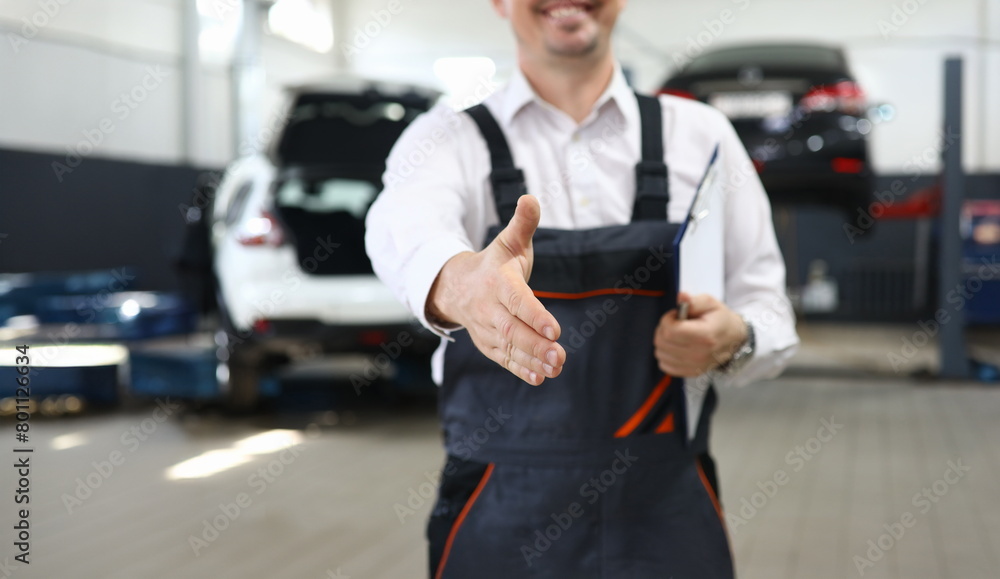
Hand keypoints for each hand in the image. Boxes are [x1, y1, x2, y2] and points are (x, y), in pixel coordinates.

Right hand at [427, 195, 565, 385]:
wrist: (456, 287)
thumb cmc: (494, 263)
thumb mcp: (509, 242)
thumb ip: (523, 223)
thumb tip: (531, 198)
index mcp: (496, 282)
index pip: (516, 301)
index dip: (535, 316)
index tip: (555, 329)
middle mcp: (489, 308)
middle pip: (512, 330)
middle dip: (536, 345)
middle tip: (560, 356)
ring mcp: (486, 329)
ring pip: (509, 348)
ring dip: (532, 360)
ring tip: (556, 368)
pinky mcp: (488, 345)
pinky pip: (504, 359)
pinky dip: (521, 370)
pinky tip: (541, 378)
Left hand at [653, 291, 746, 376]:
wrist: (734, 339)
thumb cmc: (720, 319)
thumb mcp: (711, 303)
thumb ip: (694, 300)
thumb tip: (681, 296)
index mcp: (705, 336)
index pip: (670, 331)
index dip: (667, 319)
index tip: (676, 315)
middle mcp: (699, 355)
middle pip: (662, 342)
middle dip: (664, 329)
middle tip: (675, 323)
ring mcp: (694, 366)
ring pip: (660, 353)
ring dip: (663, 342)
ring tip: (677, 335)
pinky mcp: (690, 373)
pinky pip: (664, 365)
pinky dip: (666, 355)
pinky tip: (676, 346)